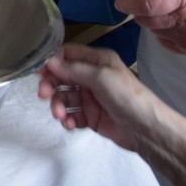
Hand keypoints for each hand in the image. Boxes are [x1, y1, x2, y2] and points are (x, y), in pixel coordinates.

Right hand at [36, 44, 162, 152]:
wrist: (147, 131)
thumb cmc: (128, 97)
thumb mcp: (101, 77)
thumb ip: (74, 69)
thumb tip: (49, 62)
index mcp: (97, 61)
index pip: (68, 54)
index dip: (52, 61)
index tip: (38, 71)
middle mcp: (92, 77)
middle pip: (62, 76)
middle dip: (51, 85)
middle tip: (44, 95)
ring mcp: (91, 98)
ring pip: (64, 97)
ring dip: (58, 105)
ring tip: (60, 116)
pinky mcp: (91, 117)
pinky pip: (72, 114)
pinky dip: (68, 119)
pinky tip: (70, 124)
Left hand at [114, 0, 185, 55]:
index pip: (149, 3)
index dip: (130, 4)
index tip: (120, 2)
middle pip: (147, 20)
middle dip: (139, 12)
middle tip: (146, 3)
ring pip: (154, 31)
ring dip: (153, 22)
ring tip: (170, 12)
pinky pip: (164, 42)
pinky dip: (163, 32)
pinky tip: (177, 24)